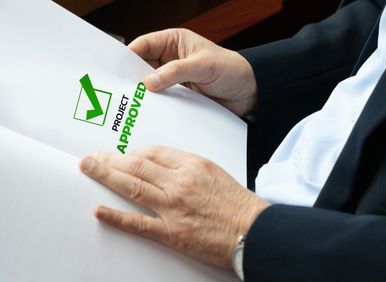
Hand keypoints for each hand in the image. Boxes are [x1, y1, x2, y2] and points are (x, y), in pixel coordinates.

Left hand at [79, 146, 268, 268]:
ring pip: (133, 186)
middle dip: (110, 159)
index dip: (131, 153)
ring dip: (106, 176)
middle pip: (137, 165)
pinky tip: (99, 211)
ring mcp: (173, 207)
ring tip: (87, 168)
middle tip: (91, 158)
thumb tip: (164, 168)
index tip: (120, 155)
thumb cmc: (239, 204)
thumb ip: (189, 168)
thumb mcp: (215, 173)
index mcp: (192, 165)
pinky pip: (138, 223)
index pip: (153, 153)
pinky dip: (116, 217)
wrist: (253, 230)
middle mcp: (179, 182)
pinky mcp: (172, 232)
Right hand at [129, 29, 257, 115]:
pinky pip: (163, 101)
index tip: (114, 72)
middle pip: (142, 67)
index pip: (143, 46)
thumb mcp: (203, 66)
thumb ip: (175, 72)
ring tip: (128, 107)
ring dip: (143, 96)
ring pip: (151, 86)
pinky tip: (147, 115)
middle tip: (117, 94)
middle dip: (131, 79)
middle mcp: (171, 59)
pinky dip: (156, 107)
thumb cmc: (231, 70)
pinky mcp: (180, 96)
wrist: (251, 92)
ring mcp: (175, 79)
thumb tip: (148, 82)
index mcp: (174, 42)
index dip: (127, 57)